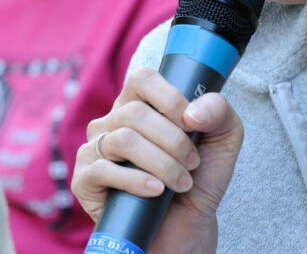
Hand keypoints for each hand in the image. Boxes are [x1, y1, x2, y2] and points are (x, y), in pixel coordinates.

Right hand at [71, 67, 243, 253]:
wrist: (185, 228)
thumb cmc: (198, 179)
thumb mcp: (222, 140)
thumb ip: (219, 112)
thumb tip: (193, 112)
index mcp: (138, 104)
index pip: (142, 78)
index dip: (169, 97)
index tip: (191, 123)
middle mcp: (112, 122)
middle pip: (135, 113)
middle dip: (173, 140)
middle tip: (192, 164)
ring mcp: (94, 149)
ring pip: (123, 140)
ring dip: (162, 164)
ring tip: (180, 183)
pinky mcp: (84, 179)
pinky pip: (104, 170)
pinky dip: (136, 181)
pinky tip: (156, 191)